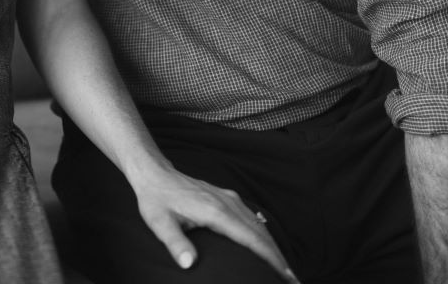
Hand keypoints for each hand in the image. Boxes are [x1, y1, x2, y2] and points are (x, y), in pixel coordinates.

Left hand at [132, 159, 299, 279]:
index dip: (269, 258)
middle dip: (278, 256)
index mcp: (215, 211)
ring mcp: (227, 198)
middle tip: (292, 280)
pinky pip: (250, 216)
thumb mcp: (159, 223)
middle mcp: (227, 202)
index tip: (284, 275)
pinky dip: (263, 232)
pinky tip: (266, 243)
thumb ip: (175, 243)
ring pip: (258, 223)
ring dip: (272, 245)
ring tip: (283, 268)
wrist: (155, 174)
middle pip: (261, 232)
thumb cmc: (156, 200)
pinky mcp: (225, 197)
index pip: (251, 238)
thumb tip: (189, 264)